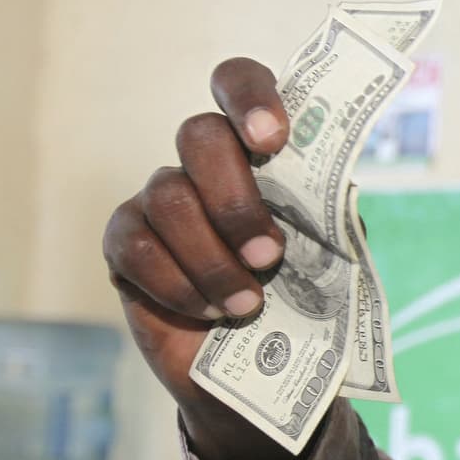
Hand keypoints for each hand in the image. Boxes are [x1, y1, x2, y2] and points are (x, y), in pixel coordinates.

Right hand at [103, 58, 305, 459]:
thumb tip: (331, 195)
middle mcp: (205, 163)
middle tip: (269, 256)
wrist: (265, 376)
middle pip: (198, 135)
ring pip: (169, 198)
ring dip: (213, 258)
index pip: (238, 84)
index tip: (271, 140)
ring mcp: (160, 198)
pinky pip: (134, 244)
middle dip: (235, 199)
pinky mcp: (124, 242)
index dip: (249, 98)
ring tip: (248, 303)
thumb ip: (329, 216)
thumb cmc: (305, 301)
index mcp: (261, 151)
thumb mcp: (334, 256)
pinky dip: (177, 283)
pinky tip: (209, 312)